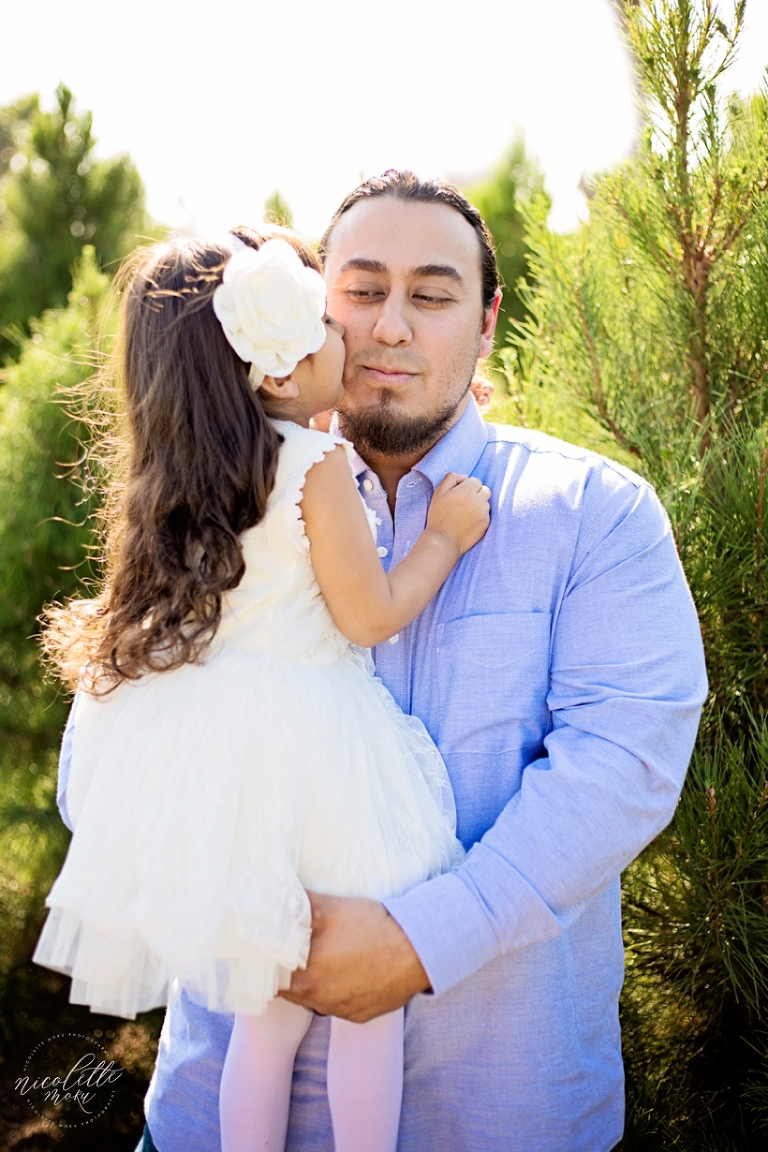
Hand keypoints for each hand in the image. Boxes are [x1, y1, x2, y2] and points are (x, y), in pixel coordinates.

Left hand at [279, 892, 430, 1021]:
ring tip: (328, 956)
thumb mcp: (331, 907)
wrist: (417, 951)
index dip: (269, 963)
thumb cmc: (373, 928)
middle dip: (292, 971)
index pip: (271, 979)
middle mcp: (319, 1002)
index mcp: (305, 979)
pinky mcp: (361, 1015)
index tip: (270, 951)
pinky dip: (339, 989)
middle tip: (300, 949)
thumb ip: (298, 905)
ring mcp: (341, 1011)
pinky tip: (350, 969)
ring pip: (316, 997)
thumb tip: (275, 897)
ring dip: (316, 980)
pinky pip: (339, 1004)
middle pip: (292, 989)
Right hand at [426, 473, 490, 555]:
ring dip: (479, 504)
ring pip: (486, 503)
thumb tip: (465, 477)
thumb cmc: (438, 516)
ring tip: (465, 513)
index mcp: (467, 491)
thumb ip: (451, 478)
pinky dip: (480, 516)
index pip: (476, 481)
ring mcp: (483, 513)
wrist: (443, 541)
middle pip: (485, 490)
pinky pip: (486, 515)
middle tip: (463, 502)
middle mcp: (478, 501)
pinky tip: (468, 522)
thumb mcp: (439, 493)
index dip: (467, 486)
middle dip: (476, 493)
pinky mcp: (486, 524)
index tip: (458, 494)